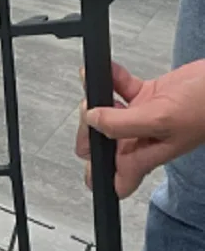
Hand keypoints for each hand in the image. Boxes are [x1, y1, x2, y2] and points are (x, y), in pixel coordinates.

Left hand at [75, 60, 204, 197]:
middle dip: (89, 126)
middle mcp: (140, 141)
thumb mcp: (161, 118)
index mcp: (144, 156)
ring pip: (105, 115)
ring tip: (95, 85)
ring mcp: (142, 118)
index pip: (116, 180)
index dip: (97, 175)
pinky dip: (110, 79)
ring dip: (95, 100)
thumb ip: (122, 123)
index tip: (88, 153)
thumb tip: (92, 120)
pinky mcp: (147, 97)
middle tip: (92, 108)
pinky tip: (106, 70)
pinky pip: (119, 89)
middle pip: (100, 144)